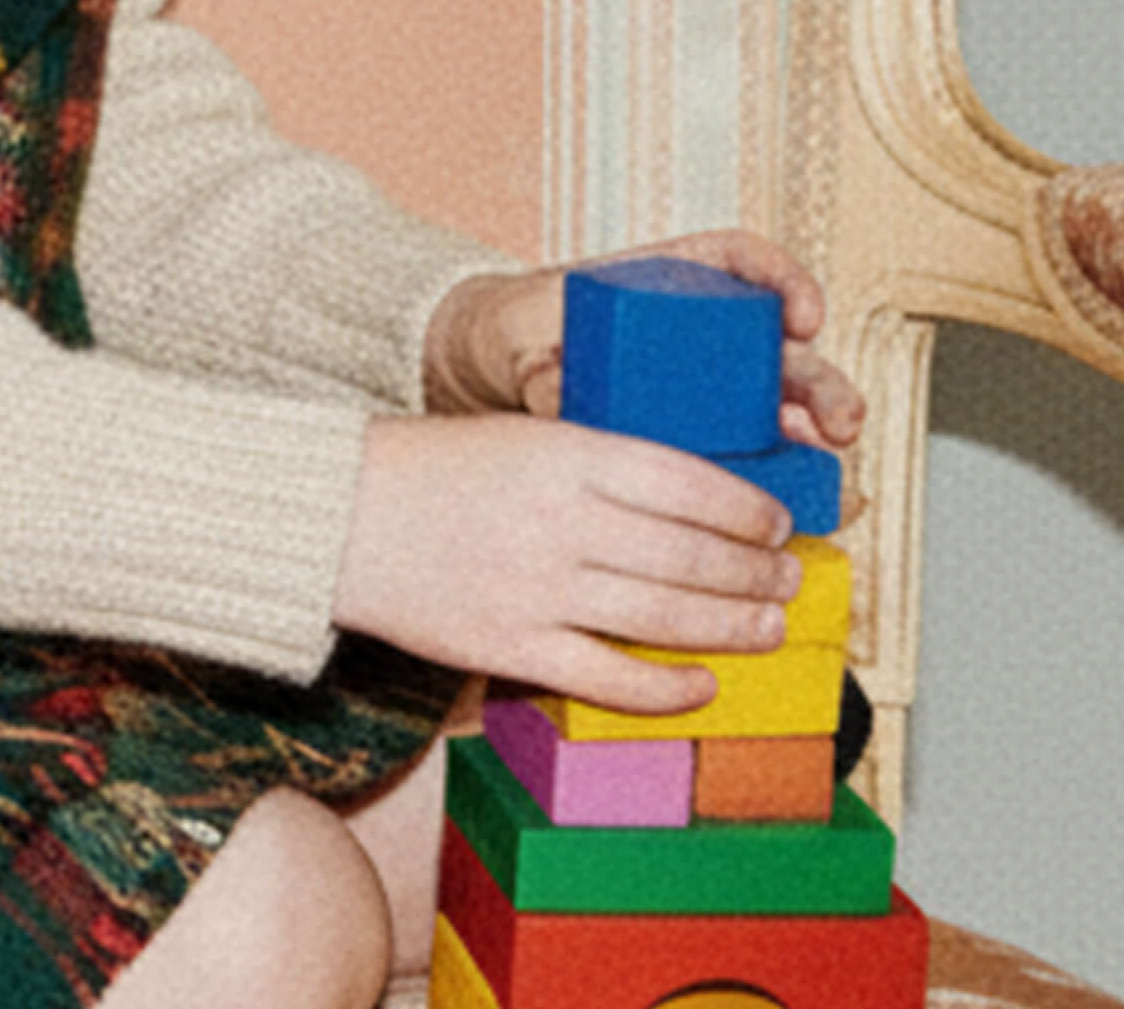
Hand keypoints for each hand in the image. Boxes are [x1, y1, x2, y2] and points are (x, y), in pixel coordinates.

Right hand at [337, 414, 802, 712]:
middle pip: (690, 554)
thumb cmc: (431, 468)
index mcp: (566, 456)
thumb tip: (692, 504)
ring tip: (767, 625)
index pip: (688, 482)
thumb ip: (600, 464)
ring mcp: (537, 589)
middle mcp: (560, 522)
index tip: (776, 522)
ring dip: (731, 625)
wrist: (336, 516)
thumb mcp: (523, 436)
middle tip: (787, 576)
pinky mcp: (510, 645)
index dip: (747, 509)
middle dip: (755, 571)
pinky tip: (701, 684)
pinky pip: (608, 677)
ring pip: (663, 615)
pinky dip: (665, 687)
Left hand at [422, 229, 864, 448]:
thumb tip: (555, 396)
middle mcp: (704, 337)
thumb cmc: (516, 337)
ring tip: (830, 484)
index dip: (787, 282)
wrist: (491, 379)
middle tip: (839, 422)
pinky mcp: (695, 441)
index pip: (747, 264)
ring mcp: (706, 391)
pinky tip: (783, 509)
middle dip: (824, 386)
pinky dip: (774, 481)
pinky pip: (748, 457)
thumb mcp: (520, 341)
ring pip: (781, 411)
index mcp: (673, 285)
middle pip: (784, 351)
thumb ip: (538, 365)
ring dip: (814, 448)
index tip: (803, 314)